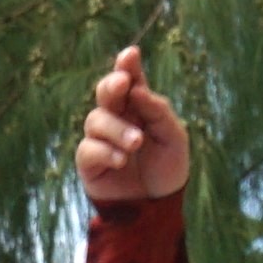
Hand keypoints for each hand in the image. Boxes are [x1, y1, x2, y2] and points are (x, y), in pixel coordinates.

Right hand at [76, 45, 189, 204]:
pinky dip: (105, 151)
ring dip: (117, 129)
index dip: (127, 65)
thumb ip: (158, 111)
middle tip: (123, 83)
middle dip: (112, 84)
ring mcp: (101, 139)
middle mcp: (117, 118)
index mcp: (138, 107)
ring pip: (96, 120)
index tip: (130, 54)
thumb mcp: (174, 138)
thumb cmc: (168, 170)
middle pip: (106, 92)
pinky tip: (121, 160)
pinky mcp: (89, 163)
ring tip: (136, 143)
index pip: (130, 80)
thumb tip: (137, 89)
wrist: (157, 208)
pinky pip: (88, 148)